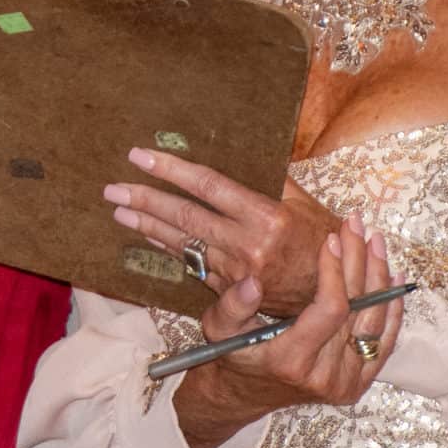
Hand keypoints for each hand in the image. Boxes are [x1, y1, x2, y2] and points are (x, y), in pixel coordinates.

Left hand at [105, 146, 337, 315]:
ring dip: (147, 227)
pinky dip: (167, 248)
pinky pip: (192, 264)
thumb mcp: (303, 202)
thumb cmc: (322, 240)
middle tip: (113, 188)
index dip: (171, 170)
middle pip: (185, 216)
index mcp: (265, 218)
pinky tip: (147, 236)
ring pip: (182, 243)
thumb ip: (271, 178)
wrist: (334, 294)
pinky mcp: (229, 289)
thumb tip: (242, 153)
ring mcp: (235, 272)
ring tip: (118, 212)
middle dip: (145, 200)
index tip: (141, 156)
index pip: (208, 187)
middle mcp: (246, 245)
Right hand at [171, 215, 401, 447]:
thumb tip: (252, 282)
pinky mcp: (358, 384)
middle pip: (356, 311)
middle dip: (359, 262)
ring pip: (375, 323)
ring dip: (379, 278)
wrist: (246, 396)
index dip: (335, 272)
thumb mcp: (219, 328)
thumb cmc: (233, 355)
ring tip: (376, 242)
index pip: (329, 310)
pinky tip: (393, 277)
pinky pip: (384, 343)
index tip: (331, 239)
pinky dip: (392, 309)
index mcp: (291, 361)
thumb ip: (231, 305)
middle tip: (356, 226)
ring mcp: (346, 382)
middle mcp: (324, 376)